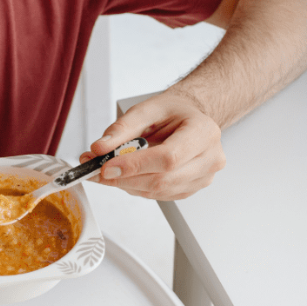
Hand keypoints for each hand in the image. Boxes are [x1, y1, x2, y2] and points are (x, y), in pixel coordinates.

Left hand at [79, 92, 223, 200]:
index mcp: (203, 132)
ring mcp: (203, 177)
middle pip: (162, 179)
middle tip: (97, 172)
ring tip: (107, 172)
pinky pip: (160, 196)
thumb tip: (100, 148)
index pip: (168, 158)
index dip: (135, 166)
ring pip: (159, 191)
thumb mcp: (147, 109)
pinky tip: (127, 176)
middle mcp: (209, 158)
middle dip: (125, 179)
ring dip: (128, 185)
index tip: (107, 166)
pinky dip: (138, 188)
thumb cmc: (173, 112)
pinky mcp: (191, 189)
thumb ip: (122, 128)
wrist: (190, 118)